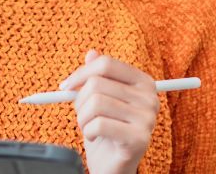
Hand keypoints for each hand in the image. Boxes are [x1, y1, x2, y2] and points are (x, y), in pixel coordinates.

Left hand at [58, 49, 158, 173]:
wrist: (113, 165)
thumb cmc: (105, 131)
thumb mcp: (99, 99)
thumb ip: (98, 76)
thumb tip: (91, 53)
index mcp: (143, 82)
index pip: (106, 64)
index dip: (81, 73)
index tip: (66, 87)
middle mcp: (149, 97)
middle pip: (97, 83)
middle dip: (79, 101)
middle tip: (82, 116)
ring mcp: (147, 118)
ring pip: (96, 103)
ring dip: (82, 118)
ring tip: (88, 127)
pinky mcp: (140, 138)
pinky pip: (99, 124)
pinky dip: (88, 132)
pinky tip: (94, 137)